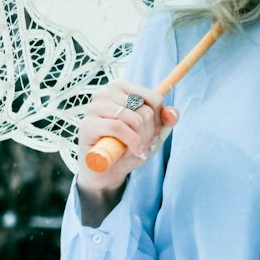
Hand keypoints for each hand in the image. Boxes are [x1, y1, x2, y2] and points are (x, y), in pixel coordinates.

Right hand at [75, 81, 178, 198]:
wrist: (107, 172)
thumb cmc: (128, 147)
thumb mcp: (152, 133)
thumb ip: (165, 120)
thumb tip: (172, 114)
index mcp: (121, 87)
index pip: (154, 99)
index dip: (158, 121)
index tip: (151, 133)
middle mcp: (105, 92)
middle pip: (145, 110)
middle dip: (149, 133)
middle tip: (141, 145)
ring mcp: (94, 107)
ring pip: (133, 118)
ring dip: (140, 140)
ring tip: (134, 149)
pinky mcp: (87, 124)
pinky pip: (118, 127)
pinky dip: (129, 142)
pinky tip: (125, 152)